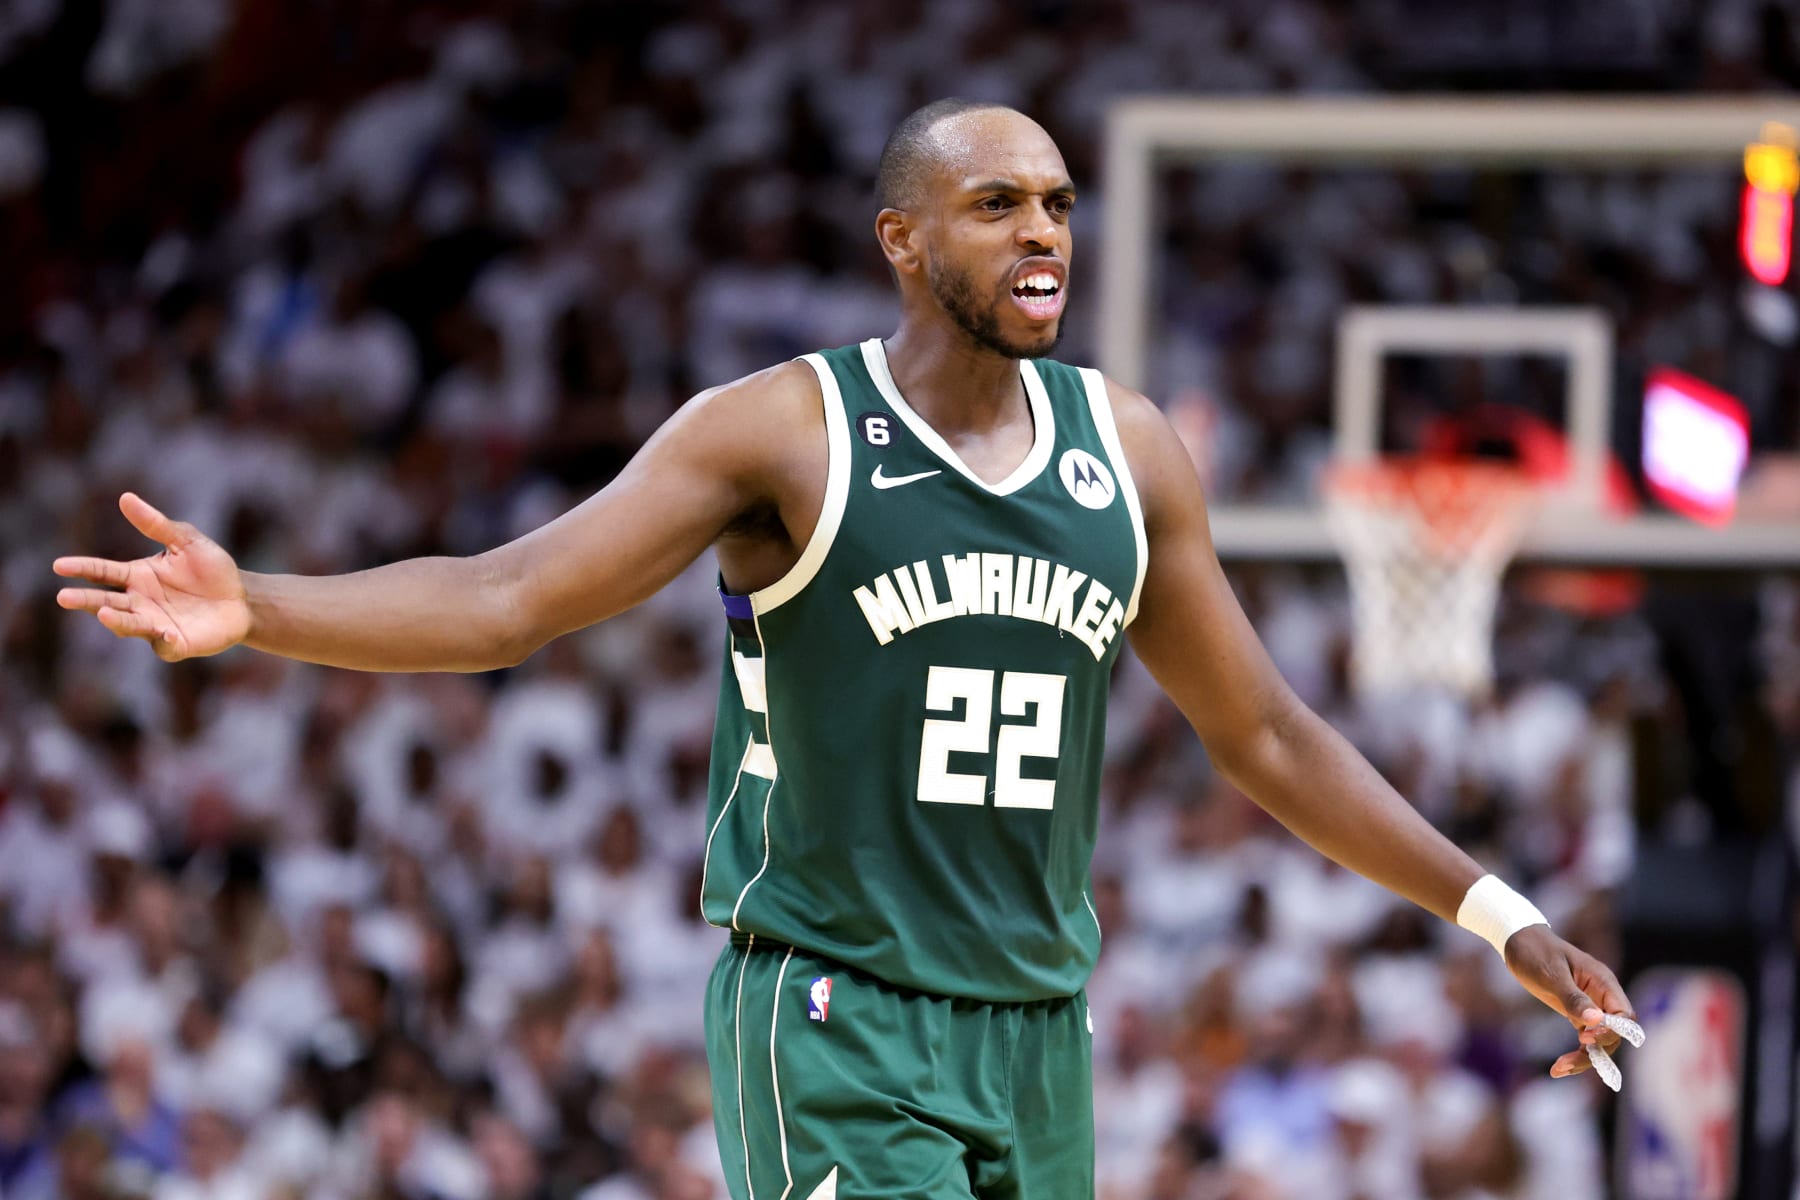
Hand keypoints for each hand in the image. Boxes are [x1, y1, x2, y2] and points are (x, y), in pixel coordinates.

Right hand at [53, 493, 250, 661]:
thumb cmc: (212, 570)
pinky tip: (165, 632)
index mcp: (137, 577)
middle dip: (85, 600)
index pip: (103, 572)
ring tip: (104, 613)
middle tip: (64, 597)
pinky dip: (162, 640)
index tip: (60, 566)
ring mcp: (155, 625)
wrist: (242, 599)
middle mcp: (140, 602)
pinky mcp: (176, 644)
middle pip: (106, 601)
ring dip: (116, 620)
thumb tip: (126, 498)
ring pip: (128, 624)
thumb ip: (157, 525)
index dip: (82, 568)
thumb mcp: (187, 542)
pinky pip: (164, 645)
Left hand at [1502, 924, 1635, 1079]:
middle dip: (1595, 1051)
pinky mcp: (1577, 1013)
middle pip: (1614, 1034)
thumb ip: (1574, 998)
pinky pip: (1585, 1039)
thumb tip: (1596, 1020)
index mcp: (1603, 982)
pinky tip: (1558, 1068)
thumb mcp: (1551, 975)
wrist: (1518, 941)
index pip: (1625, 1016)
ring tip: (1558, 1069)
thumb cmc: (1535, 952)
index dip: (1611, 1032)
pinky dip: (1576, 1053)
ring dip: (1584, 1058)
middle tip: (1565, 1063)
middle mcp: (1602, 996)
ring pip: (1600, 1041)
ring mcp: (1591, 1006)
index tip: (1585, 1038)